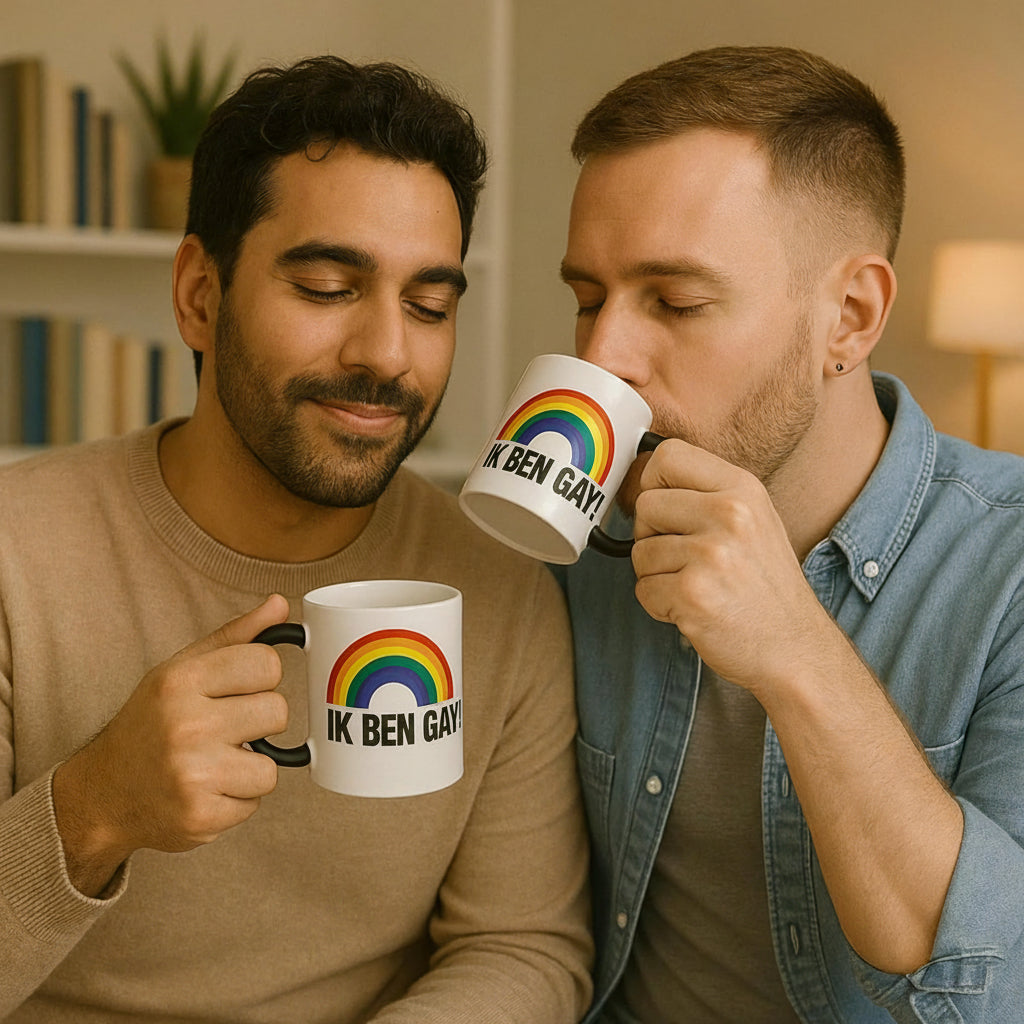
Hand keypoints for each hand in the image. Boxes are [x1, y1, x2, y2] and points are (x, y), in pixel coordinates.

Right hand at [52, 595, 290, 894]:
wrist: (103, 792)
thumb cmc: (152, 721)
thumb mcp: (182, 669)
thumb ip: (236, 637)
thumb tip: (280, 604)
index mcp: (181, 680)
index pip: (268, 664)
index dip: (261, 678)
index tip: (237, 689)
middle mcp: (186, 725)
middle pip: (278, 712)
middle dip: (257, 723)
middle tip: (223, 728)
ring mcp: (193, 774)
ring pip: (271, 767)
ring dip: (249, 768)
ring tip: (213, 762)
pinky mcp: (200, 817)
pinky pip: (254, 803)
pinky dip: (235, 800)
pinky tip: (205, 790)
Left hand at [631, 439, 834, 694]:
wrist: (794, 647)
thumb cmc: (764, 586)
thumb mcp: (752, 520)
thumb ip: (705, 495)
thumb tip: (644, 482)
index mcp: (743, 488)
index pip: (668, 455)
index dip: (653, 482)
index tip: (664, 510)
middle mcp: (730, 514)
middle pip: (645, 505)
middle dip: (652, 536)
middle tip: (685, 560)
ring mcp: (711, 554)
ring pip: (639, 551)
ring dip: (656, 575)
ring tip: (696, 586)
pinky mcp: (693, 594)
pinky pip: (643, 590)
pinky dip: (659, 605)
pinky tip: (694, 609)